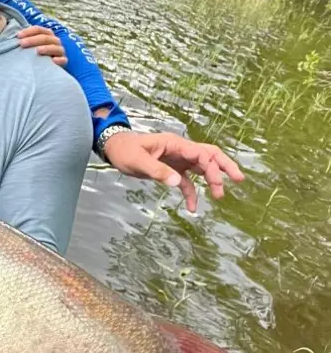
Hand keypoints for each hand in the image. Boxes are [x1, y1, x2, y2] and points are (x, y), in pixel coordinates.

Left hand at [17, 26, 65, 65]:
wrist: (46, 68)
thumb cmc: (34, 55)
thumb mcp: (30, 47)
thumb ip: (24, 41)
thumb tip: (13, 37)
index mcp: (47, 34)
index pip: (38, 29)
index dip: (28, 31)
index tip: (18, 36)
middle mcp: (54, 41)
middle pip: (46, 37)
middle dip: (33, 40)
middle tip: (22, 44)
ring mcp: (59, 51)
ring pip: (56, 47)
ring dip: (47, 48)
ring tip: (37, 50)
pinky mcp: (63, 61)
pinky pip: (63, 60)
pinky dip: (59, 60)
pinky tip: (53, 61)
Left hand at [101, 131, 245, 213]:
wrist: (114, 149)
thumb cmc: (125, 150)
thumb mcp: (138, 161)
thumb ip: (158, 171)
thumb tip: (177, 182)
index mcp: (175, 144)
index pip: (200, 153)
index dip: (210, 166)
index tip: (216, 182)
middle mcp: (180, 150)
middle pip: (209, 155)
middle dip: (224, 166)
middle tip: (238, 179)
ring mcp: (178, 160)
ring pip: (202, 168)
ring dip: (212, 180)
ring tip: (219, 197)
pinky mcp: (172, 170)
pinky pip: (187, 182)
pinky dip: (192, 194)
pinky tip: (193, 208)